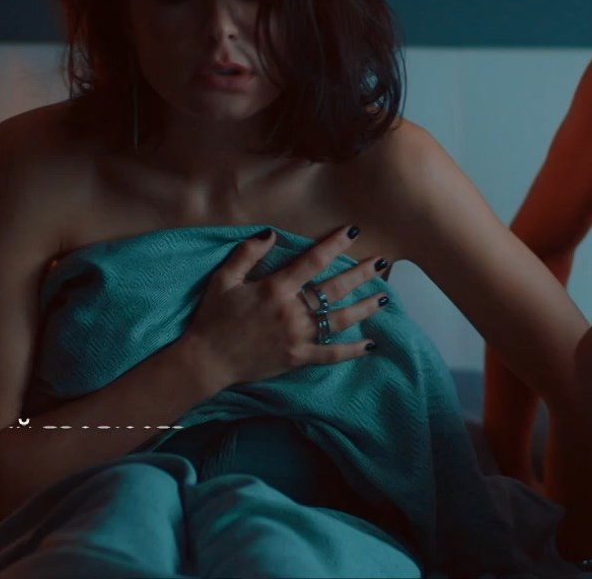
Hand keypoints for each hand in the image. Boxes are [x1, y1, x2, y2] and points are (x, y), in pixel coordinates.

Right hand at [189, 225, 387, 386]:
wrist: (207, 359)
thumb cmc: (213, 317)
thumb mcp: (223, 279)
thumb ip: (247, 254)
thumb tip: (270, 233)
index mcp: (275, 288)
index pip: (313, 261)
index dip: (334, 245)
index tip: (352, 232)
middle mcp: (292, 311)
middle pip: (334, 288)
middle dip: (360, 273)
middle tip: (381, 262)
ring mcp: (297, 336)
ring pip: (339, 320)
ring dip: (364, 307)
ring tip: (384, 297)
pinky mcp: (297, 358)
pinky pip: (330, 355)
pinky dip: (351, 351)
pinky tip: (370, 344)